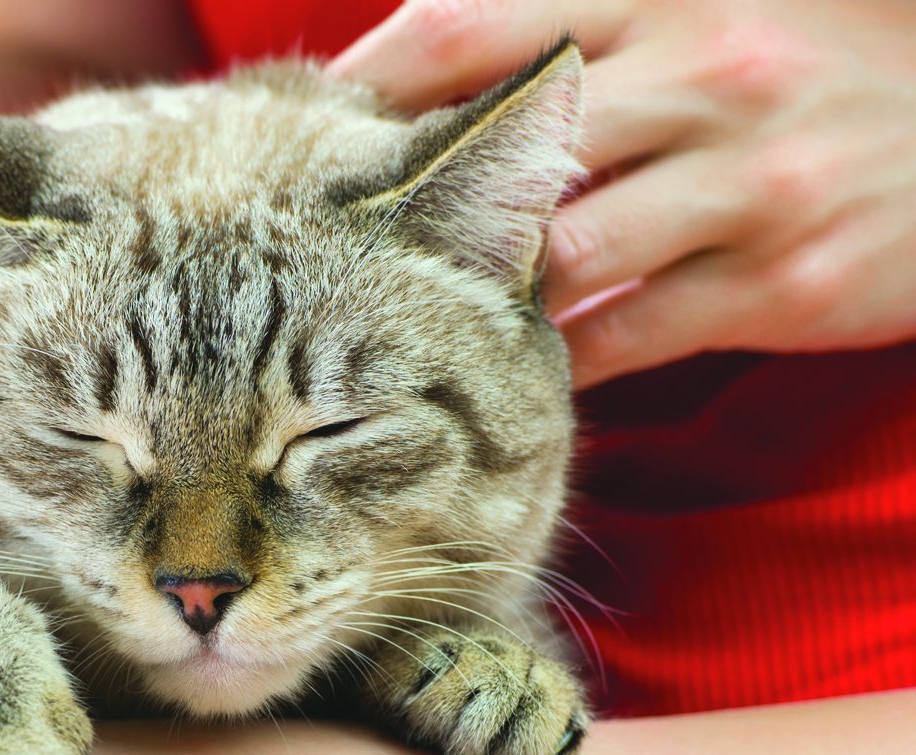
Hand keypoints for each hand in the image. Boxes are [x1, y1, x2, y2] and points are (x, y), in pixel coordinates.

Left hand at [330, 0, 915, 388]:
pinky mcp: (782, 285)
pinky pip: (624, 338)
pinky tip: (514, 360)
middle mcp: (709, 77)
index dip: (369, 82)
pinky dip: (555, 356)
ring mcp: (749, 186)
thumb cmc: (805, 61)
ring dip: (475, 292)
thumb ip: (576, 26)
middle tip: (326, 249)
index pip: (469, 25)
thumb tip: (413, 77)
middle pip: (496, 151)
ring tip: (410, 315)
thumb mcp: (701, 1)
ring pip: (556, 258)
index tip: (307, 132)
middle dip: (400, 205)